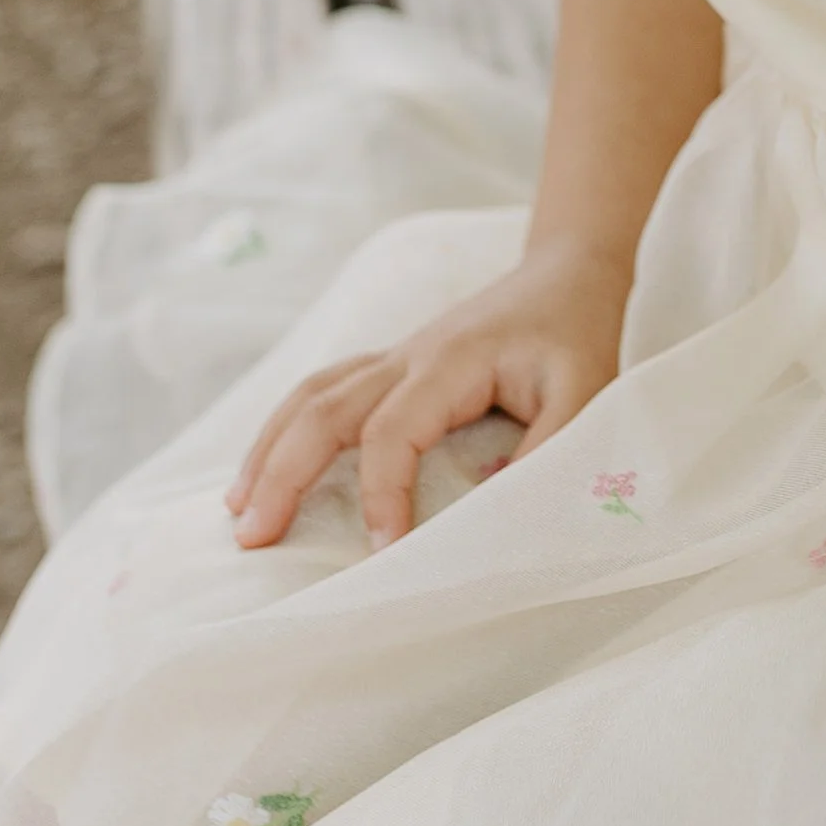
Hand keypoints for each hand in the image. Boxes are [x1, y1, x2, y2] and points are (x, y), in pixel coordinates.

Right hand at [226, 242, 628, 551]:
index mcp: (449, 362)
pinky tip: (266, 469)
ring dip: (268, 451)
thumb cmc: (576, 335)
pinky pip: (322, 394)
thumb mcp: (587, 393)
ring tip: (238, 509)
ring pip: (310, 397)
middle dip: (282, 473)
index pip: (392, 432)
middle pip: (322, 409)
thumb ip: (550, 448)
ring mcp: (391, 357)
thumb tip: (492, 508)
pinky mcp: (390, 366)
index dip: (381, 493)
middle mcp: (406, 356)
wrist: (566, 274)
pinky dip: (285, 430)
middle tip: (252, 536)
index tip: (383, 551)